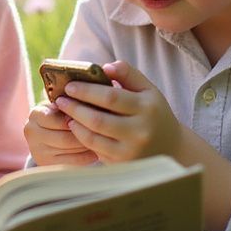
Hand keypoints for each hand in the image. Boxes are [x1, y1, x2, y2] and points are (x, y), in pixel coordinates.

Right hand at [24, 102, 98, 165]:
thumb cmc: (59, 116)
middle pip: (65, 137)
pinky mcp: (46, 163)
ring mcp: (38, 150)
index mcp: (35, 114)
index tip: (93, 117)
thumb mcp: (60, 106)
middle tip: (102, 132)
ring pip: (70, 149)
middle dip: (85, 134)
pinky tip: (96, 152)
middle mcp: (32, 132)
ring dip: (87, 145)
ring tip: (102, 140)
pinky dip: (86, 156)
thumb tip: (88, 102)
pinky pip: (71, 161)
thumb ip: (70, 103)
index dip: (77, 118)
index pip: (58, 119)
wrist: (45, 136)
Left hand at [52, 61, 186, 163]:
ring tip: (65, 112)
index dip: (87, 91)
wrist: (170, 147)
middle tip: (60, 99)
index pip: (111, 97)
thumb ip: (128, 74)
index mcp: (147, 107)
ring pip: (94, 137)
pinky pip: (96, 150)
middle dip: (75, 108)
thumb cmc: (154, 113)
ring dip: (75, 123)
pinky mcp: (123, 164)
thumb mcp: (148, 90)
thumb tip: (104, 66)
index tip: (70, 85)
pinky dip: (82, 137)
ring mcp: (131, 150)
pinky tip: (75, 127)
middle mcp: (140, 131)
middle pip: (98, 119)